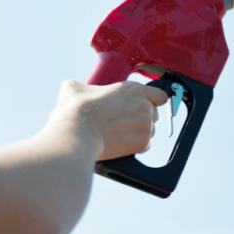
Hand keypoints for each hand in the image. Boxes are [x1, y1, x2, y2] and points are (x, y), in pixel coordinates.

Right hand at [47, 80, 168, 160]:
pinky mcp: (143, 142)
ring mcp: (146, 124)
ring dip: (139, 133)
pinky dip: (135, 147)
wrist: (77, 133)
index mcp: (134, 89)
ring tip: (119, 134)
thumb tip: (79, 90)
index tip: (145, 106)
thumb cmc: (75, 110)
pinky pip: (145, 145)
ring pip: (150, 130)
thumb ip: (86, 87)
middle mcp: (145, 105)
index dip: (153, 101)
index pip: (159, 95)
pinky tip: (121, 144)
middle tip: (123, 123)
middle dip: (141, 118)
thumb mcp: (74, 87)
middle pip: (154, 114)